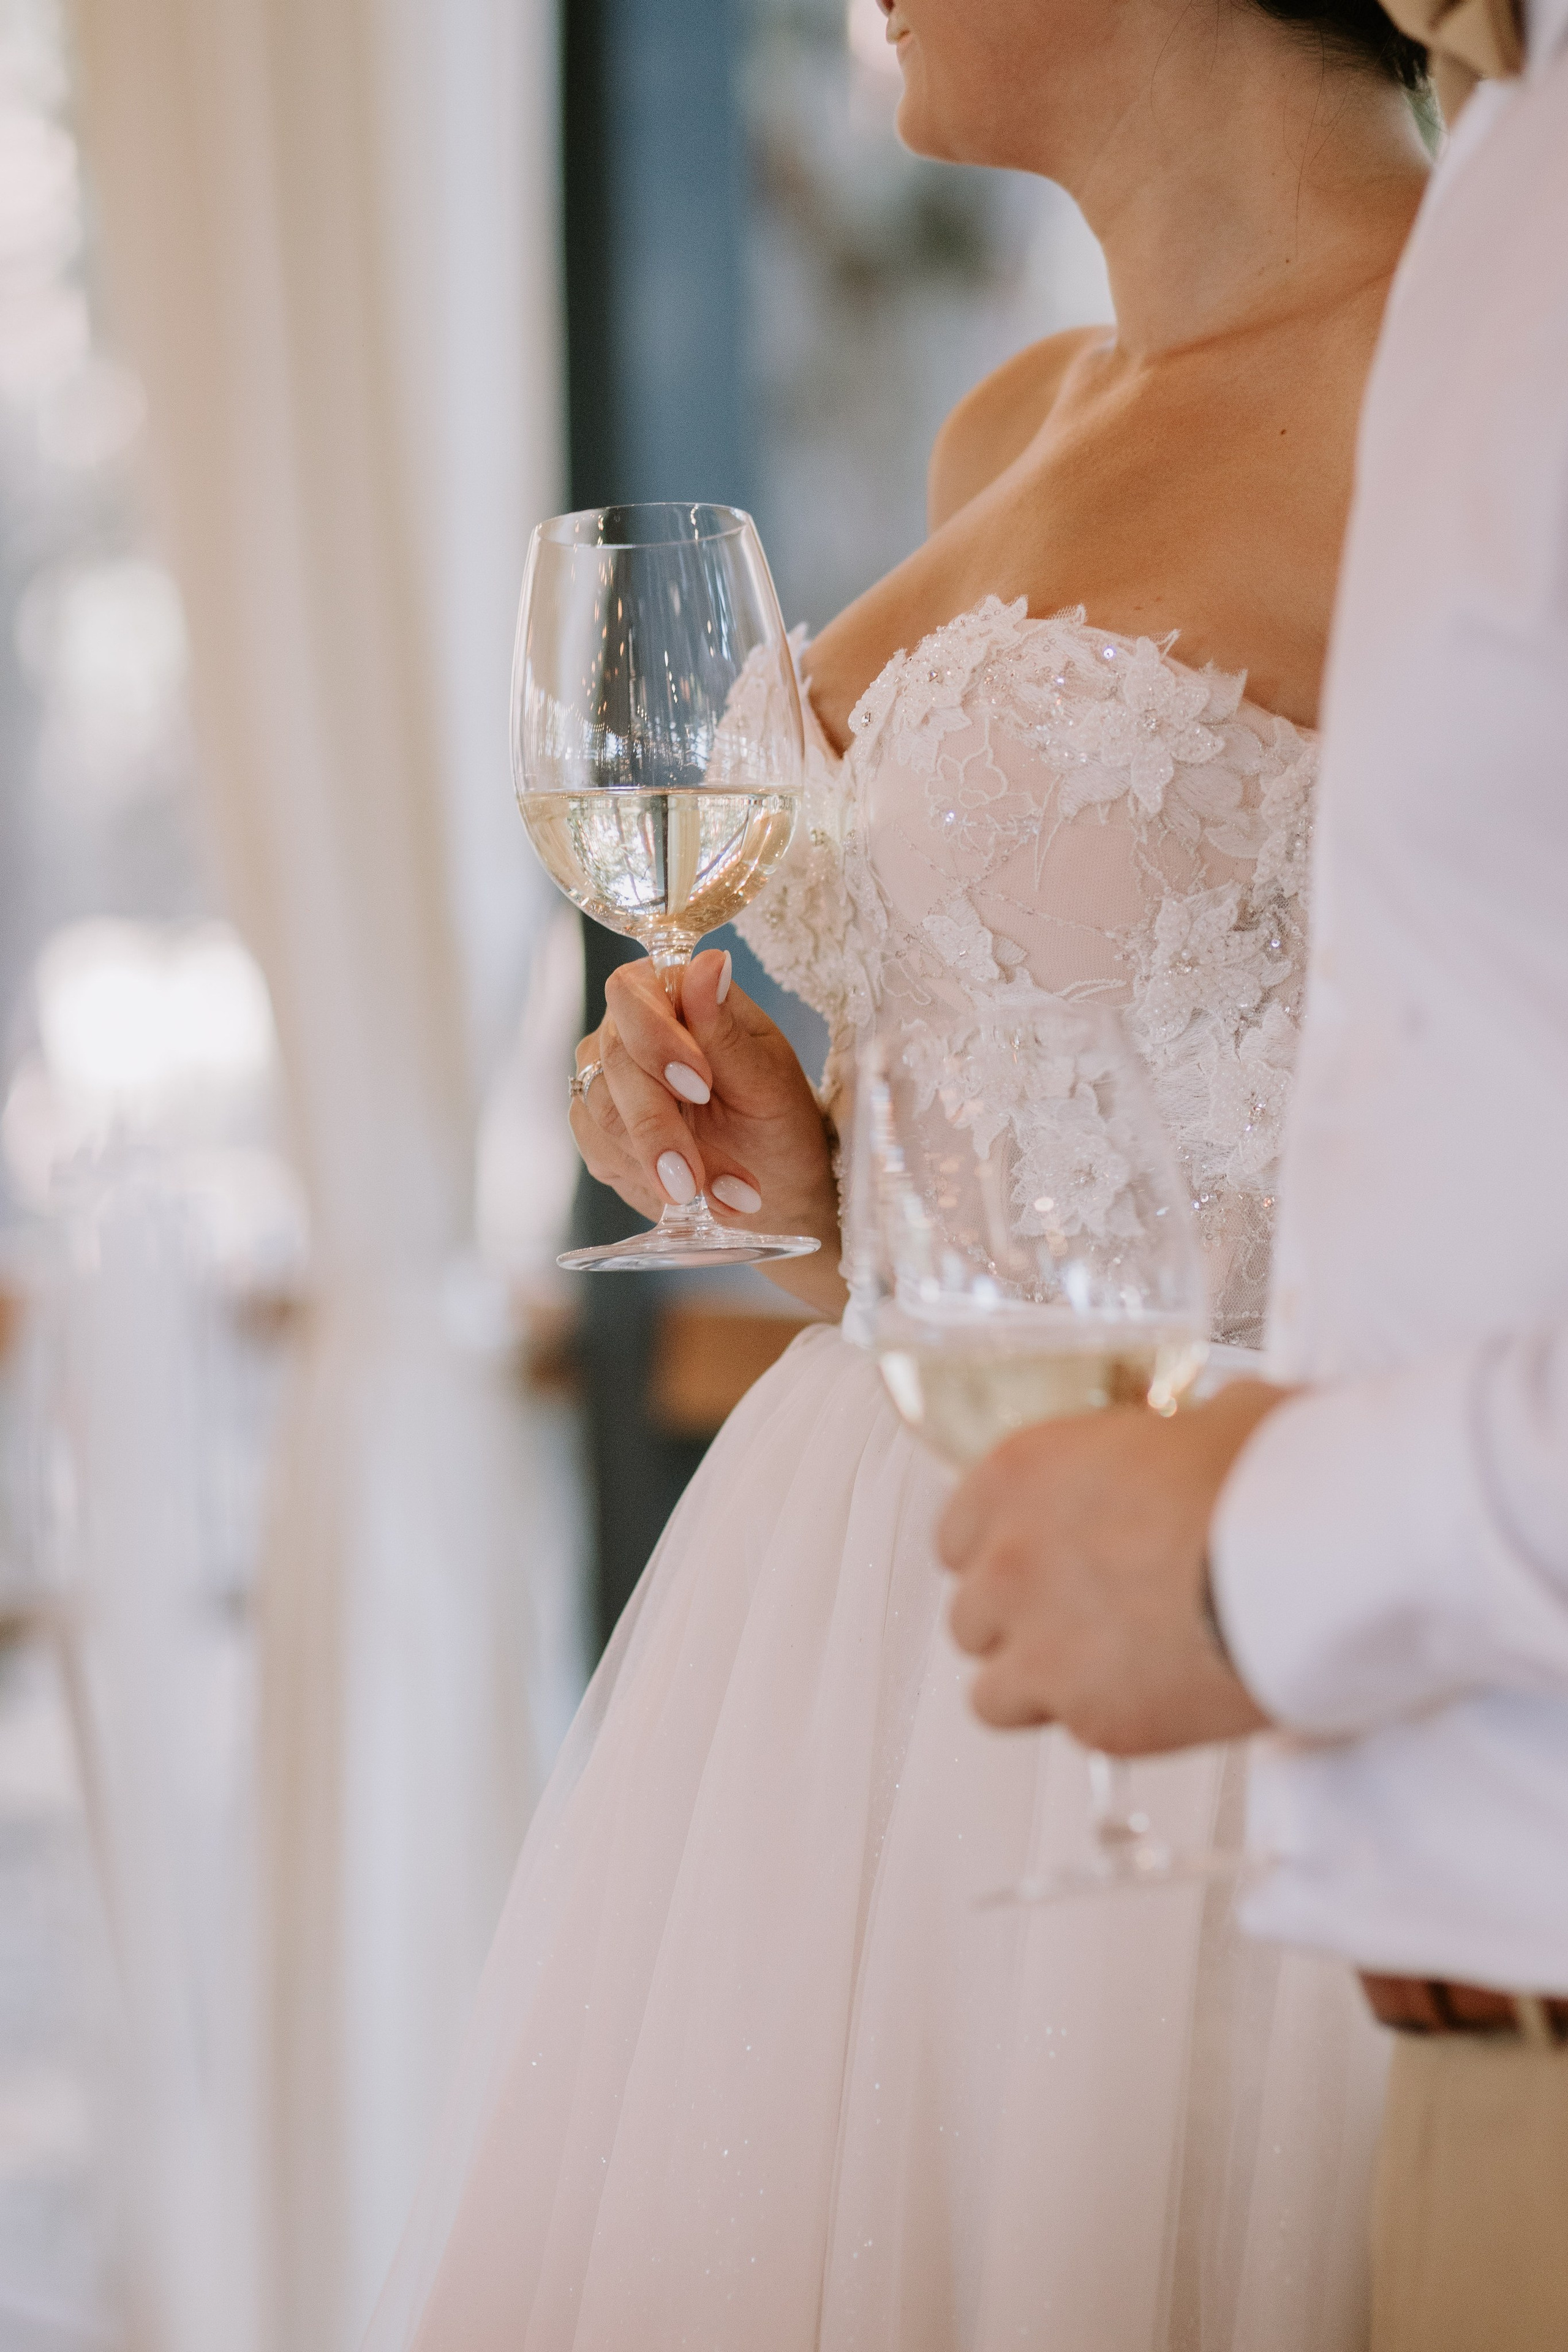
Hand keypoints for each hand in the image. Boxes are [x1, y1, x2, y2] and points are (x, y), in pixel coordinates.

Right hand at [570, 947, 846, 1314]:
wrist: (776, 1191)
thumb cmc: (779, 1124)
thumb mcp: (767, 1080)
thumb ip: (726, 1029)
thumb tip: (709, 964)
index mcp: (676, 995)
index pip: (634, 994)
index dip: (658, 1040)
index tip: (700, 1086)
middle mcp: (629, 1030)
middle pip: (614, 1060)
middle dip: (659, 1125)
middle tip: (698, 1176)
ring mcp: (606, 1079)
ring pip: (602, 1112)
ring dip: (662, 1162)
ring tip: (724, 1198)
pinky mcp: (598, 1130)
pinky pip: (599, 1149)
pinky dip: (647, 1180)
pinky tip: (694, 1201)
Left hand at [939, 1382, 1292, 1753]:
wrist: (1312, 1568)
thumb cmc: (1266, 1481)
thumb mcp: (1215, 1417)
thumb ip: (1176, 1433)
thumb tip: (1202, 1434)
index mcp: (1021, 1476)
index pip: (958, 1530)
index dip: (1000, 1547)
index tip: (1036, 1556)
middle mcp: (1011, 1566)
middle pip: (971, 1614)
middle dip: (1018, 1620)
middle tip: (1079, 1615)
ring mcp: (1043, 1653)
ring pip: (994, 1694)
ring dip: (1039, 1685)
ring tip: (1104, 1674)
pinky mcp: (1095, 1723)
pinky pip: (1077, 1734)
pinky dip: (1109, 1722)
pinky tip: (1162, 1696)